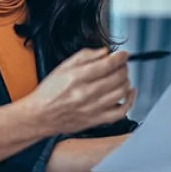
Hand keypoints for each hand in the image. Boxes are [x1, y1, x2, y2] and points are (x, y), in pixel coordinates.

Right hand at [21, 48, 135, 135]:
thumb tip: (104, 52)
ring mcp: (94, 108)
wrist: (40, 116)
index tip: (123, 54)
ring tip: (122, 76)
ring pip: (121, 92)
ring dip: (126, 81)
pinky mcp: (97, 120)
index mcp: (78, 77)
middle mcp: (87, 93)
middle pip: (117, 77)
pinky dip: (129, 101)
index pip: (107, 64)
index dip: (120, 57)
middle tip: (121, 64)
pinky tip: (128, 93)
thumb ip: (85, 56)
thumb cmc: (49, 92)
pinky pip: (121, 112)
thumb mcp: (63, 67)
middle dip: (123, 67)